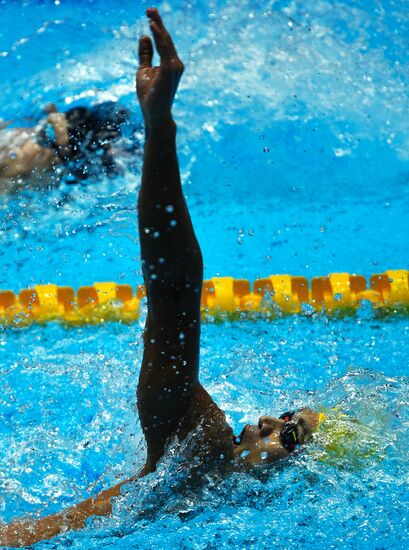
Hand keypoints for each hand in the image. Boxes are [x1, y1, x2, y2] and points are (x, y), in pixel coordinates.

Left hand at [136, 8, 183, 126]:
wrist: (154, 114)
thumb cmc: (150, 96)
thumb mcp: (144, 70)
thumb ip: (145, 54)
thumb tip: (144, 36)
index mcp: (170, 63)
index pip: (163, 42)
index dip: (157, 27)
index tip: (150, 14)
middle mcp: (175, 63)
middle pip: (166, 39)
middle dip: (158, 23)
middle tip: (150, 9)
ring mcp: (174, 66)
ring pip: (166, 42)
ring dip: (158, 26)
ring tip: (150, 13)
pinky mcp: (170, 70)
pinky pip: (164, 50)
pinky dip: (159, 37)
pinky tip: (152, 27)